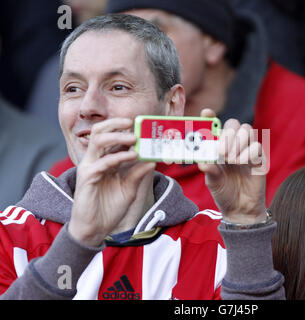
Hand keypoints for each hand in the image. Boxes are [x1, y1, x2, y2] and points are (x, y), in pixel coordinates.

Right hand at [69, 118, 154, 246]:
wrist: (95, 229)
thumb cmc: (109, 209)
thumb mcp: (129, 189)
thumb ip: (138, 174)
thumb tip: (152, 160)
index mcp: (105, 160)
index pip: (112, 138)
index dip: (125, 130)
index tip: (142, 126)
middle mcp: (96, 160)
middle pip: (100, 132)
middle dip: (116, 124)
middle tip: (133, 123)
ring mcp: (89, 167)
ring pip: (98, 141)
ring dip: (117, 136)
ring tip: (134, 138)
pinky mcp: (86, 177)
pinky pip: (102, 162)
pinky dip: (118, 156)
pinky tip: (132, 156)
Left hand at [198, 109, 267, 223]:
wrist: (240, 209)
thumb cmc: (224, 192)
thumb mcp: (212, 182)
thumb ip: (209, 170)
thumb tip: (202, 162)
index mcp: (219, 146)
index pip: (216, 126)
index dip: (211, 117)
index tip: (206, 113)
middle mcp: (233, 144)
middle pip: (234, 123)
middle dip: (227, 134)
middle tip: (222, 151)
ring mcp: (247, 150)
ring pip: (247, 130)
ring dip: (238, 142)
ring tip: (232, 160)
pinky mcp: (259, 158)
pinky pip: (257, 145)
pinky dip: (248, 152)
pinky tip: (241, 163)